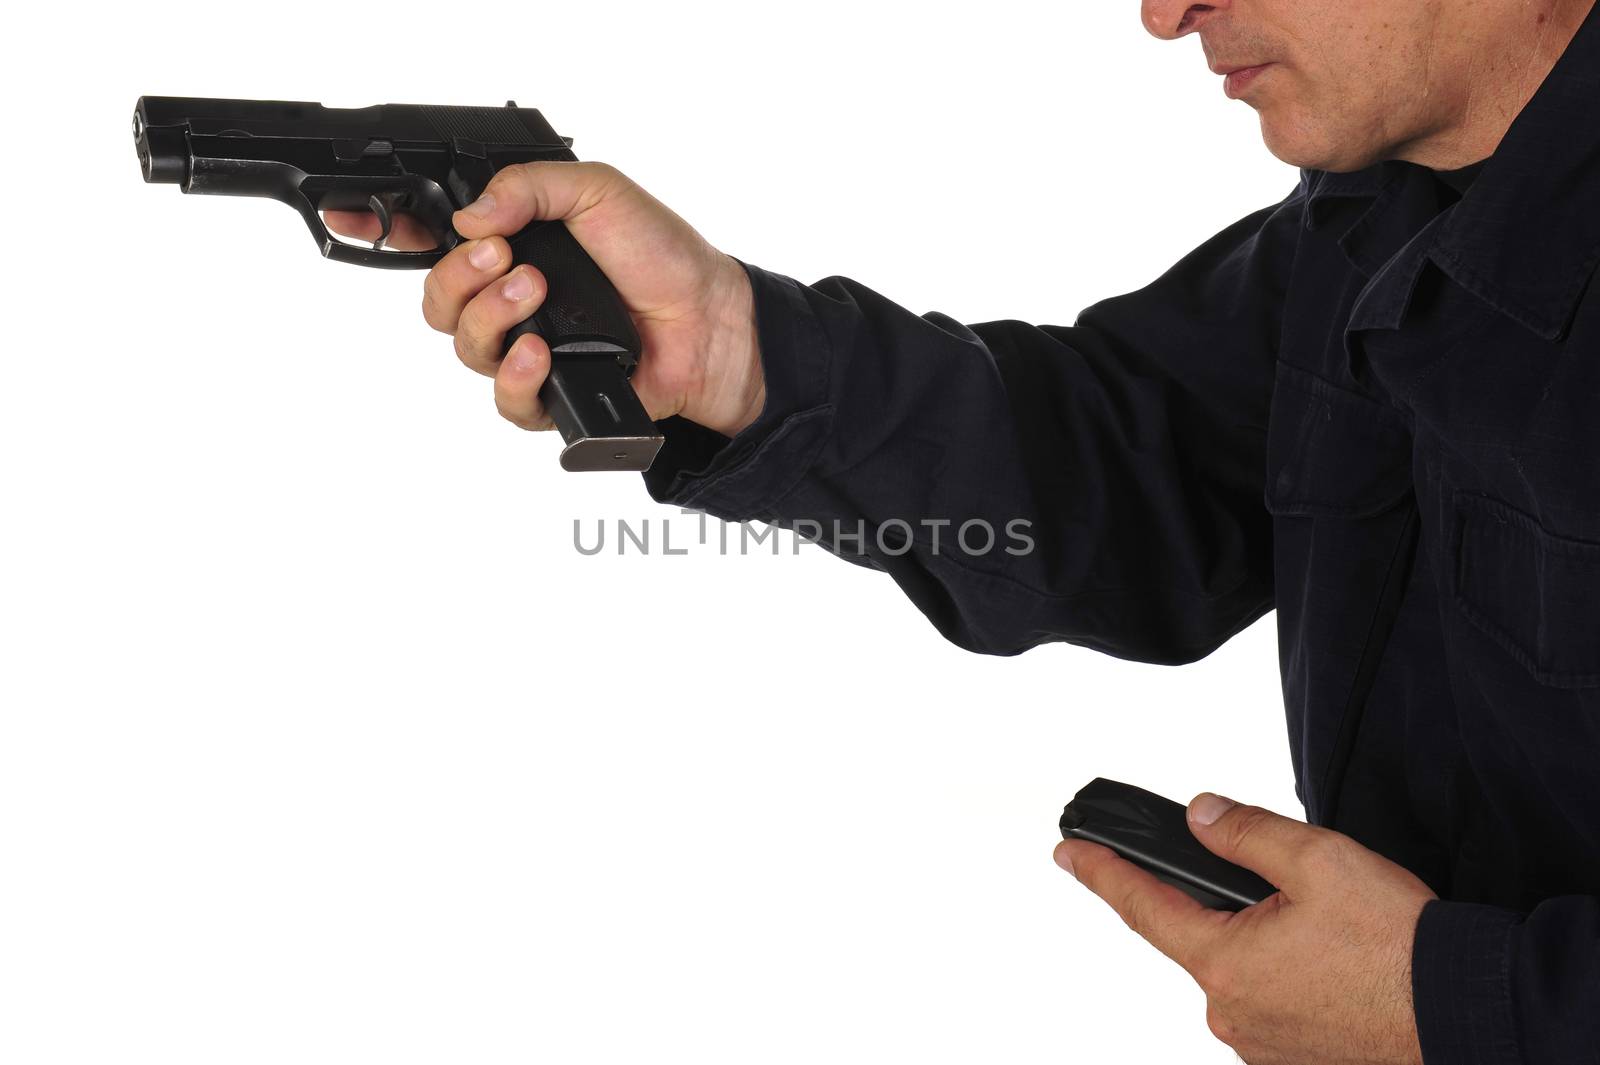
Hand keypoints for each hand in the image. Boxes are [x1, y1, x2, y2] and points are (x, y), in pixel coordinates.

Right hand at [323, 162, 765, 437]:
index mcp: (514, 245)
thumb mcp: (598, 191)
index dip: (386, 230)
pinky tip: (540, 351)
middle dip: (456, 276)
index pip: (432, 239)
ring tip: (536, 294)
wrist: (711, 322)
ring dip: (490, 316)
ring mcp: (527, 350)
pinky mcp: (551, 396)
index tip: (349, 214)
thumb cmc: (662, 257)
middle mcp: (512, 300)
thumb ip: (529, 188)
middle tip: (502, 257)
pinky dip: (515, 374)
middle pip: (436, 301)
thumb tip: (469, 218)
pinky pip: (505, 399)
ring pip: (463, 347)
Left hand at [1054, 794, 1436, 1064]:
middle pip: (1203, 935)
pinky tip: (1338, 966)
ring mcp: (1261, 1043)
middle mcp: (1230, 1012)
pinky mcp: (1294, 1059)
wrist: (1468, 1016)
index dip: (1101, 872)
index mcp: (1224, 963)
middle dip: (1233, 904)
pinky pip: (1274, 1001)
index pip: (1141, 905)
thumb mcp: (1318, 859)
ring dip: (1269, 943)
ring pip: (1243, 969)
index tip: (1068, 854)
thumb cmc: (1400, 947)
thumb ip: (1245, 831)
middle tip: (1300, 895)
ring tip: (1336, 934)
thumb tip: (1200, 815)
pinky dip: (1294, 976)